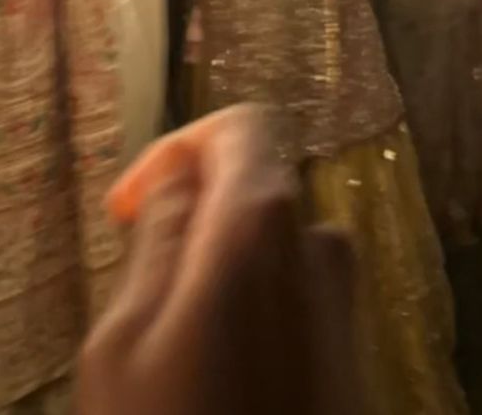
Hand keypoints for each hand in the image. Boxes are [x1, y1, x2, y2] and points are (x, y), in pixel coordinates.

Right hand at [77, 106, 359, 414]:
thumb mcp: (128, 340)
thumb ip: (162, 235)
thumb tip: (180, 173)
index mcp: (262, 221)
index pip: (242, 125)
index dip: (181, 148)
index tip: (136, 205)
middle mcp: (319, 242)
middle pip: (256, 182)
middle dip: (197, 208)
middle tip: (143, 270)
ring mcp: (343, 293)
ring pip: (272, 239)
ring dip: (222, 259)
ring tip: (172, 329)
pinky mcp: (352, 340)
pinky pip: (295, 283)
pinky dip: (253, 292)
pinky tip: (218, 356)